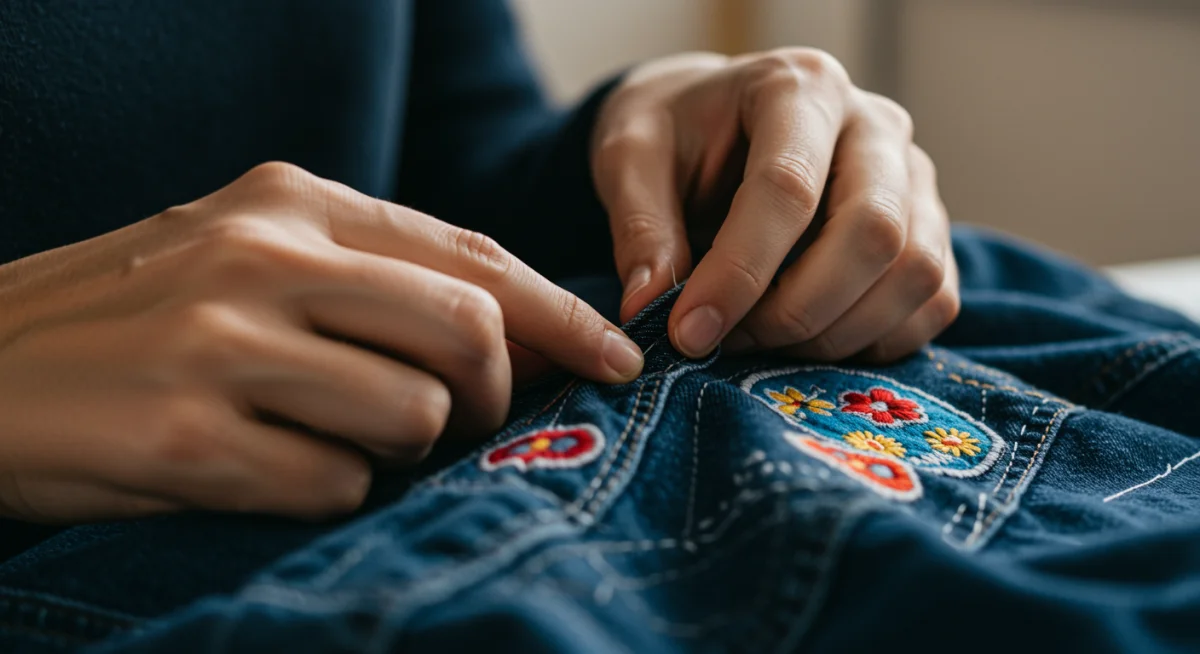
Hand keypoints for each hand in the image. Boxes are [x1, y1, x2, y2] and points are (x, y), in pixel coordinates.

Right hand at [0, 162, 642, 522]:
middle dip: (492, 393)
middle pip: (467, 332)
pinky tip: (266, 470)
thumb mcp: (249, 252)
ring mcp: (219, 347)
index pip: (469, 255)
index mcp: (288, 201)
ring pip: (409, 416)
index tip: (616, 359)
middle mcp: (261, 258)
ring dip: (400, 448)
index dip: (560, 314)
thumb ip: (373, 274)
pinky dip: (329, 492)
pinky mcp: (184, 440)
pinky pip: (332, 485)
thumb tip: (512, 332)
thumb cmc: (133, 314)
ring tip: (335, 438)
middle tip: (467, 419)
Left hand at [592, 49, 958, 361]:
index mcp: (800, 87)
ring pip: (914, 273)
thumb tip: (651, 309)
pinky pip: (933, 302)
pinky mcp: (929, 230)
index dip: (739, 273)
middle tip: (729, 341)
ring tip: (760, 340)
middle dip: (796, 310)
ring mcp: (914, 178)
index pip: (788, 188)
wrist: (715, 122)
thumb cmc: (674, 134)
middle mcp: (875, 125)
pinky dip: (874, 342)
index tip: (689, 333)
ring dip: (835, 333)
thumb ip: (641, 227)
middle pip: (873, 233)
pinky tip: (807, 342)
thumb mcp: (630, 158)